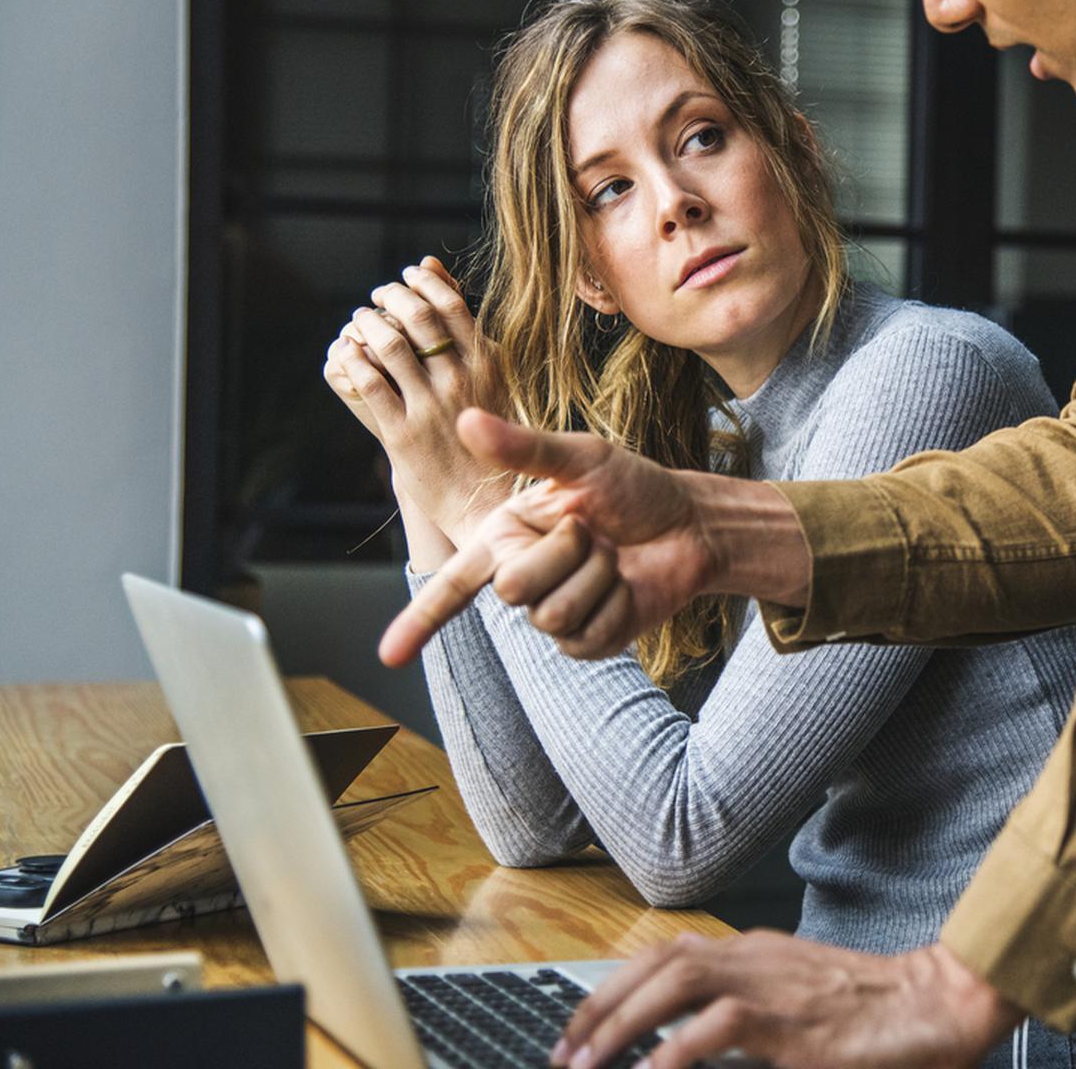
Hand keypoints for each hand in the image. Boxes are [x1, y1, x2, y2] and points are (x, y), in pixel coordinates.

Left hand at [322, 257, 509, 544]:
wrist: (485, 501)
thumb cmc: (491, 437)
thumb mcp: (492, 381)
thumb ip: (468, 334)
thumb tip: (440, 275)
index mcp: (487, 366)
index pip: (451, 305)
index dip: (424, 283)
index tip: (408, 275)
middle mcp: (460, 382)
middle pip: (418, 318)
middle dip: (392, 296)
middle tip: (379, 295)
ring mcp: (430, 408)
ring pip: (390, 346)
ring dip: (367, 324)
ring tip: (360, 320)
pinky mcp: (402, 435)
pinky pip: (370, 384)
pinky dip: (354, 360)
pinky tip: (348, 352)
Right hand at [379, 408, 809, 665]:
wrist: (688, 524)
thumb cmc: (633, 486)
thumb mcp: (581, 458)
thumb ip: (524, 447)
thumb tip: (466, 420)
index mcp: (505, 536)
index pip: (453, 584)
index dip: (418, 621)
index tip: (387, 656)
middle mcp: (522, 576)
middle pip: (512, 588)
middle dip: (563, 551)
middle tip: (592, 530)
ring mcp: (554, 613)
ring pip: (551, 613)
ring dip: (595, 576)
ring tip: (612, 554)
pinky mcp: (588, 641)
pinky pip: (585, 635)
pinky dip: (614, 603)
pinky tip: (626, 585)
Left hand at [550, 933, 1022, 1068]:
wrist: (937, 1001)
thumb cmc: (871, 1008)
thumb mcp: (796, 996)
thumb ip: (746, 1008)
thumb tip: (694, 1039)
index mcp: (748, 952)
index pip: (662, 955)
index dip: (614, 987)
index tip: (580, 1026)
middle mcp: (750, 957)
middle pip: (655, 964)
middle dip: (600, 1006)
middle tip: (565, 1052)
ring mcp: (769, 985)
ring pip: (675, 984)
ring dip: (623, 1024)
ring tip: (587, 1063)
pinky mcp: (791, 1024)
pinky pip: (719, 1028)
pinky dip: (676, 1050)